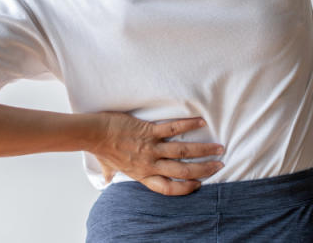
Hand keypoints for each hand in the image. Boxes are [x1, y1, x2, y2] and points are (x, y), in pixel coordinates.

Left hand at [91, 111, 225, 195]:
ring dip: (203, 150)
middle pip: (182, 171)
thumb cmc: (101, 149)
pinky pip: (173, 129)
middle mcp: (149, 164)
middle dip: (203, 170)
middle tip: (219, 165)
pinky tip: (202, 122)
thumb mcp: (108, 167)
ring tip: (219, 148)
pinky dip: (189, 125)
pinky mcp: (148, 131)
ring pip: (183, 152)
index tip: (199, 185)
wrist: (93, 134)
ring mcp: (151, 148)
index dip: (186, 188)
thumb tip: (106, 179)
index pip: (168, 188)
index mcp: (142, 175)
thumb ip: (111, 175)